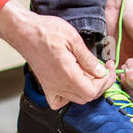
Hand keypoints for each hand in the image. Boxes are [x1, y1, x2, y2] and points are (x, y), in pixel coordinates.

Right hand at [0, 0, 114, 108]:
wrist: (23, 31)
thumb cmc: (44, 30)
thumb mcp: (73, 38)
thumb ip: (88, 58)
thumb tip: (100, 71)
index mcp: (66, 73)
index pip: (93, 91)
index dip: (105, 81)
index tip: (108, 67)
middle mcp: (57, 84)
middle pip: (87, 97)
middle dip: (100, 84)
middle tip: (104, 68)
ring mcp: (50, 87)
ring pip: (76, 99)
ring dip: (88, 88)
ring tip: (91, 72)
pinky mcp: (45, 85)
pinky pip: (59, 101)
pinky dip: (69, 97)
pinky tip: (74, 83)